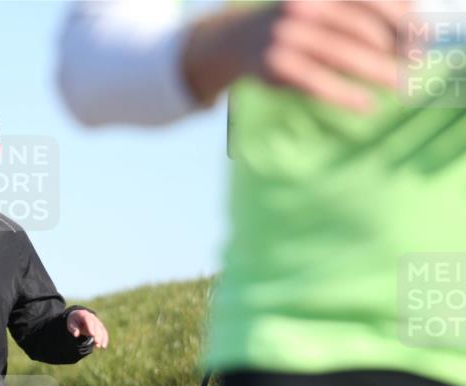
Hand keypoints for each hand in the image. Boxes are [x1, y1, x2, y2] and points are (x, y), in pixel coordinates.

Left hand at [66, 309, 108, 348]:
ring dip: (102, 338)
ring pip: (101, 329)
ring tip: (99, 346)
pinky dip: (104, 339)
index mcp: (84, 315)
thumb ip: (73, 328)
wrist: (79, 316)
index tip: (92, 335)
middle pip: (96, 326)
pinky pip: (104, 332)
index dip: (91, 328)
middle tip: (97, 343)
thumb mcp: (71, 323)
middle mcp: (93, 317)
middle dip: (97, 335)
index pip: (89, 321)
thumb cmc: (74, 321)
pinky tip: (103, 346)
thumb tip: (76, 334)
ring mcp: (97, 322)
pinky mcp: (100, 327)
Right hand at [184, 0, 410, 111]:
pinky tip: (365, 104)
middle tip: (412, 65)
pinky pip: (318, 82)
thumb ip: (355, 9)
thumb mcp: (320, 4)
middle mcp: (303, 7)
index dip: (398, 18)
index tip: (419, 36)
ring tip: (397, 84)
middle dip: (391, 48)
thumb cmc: (293, 23)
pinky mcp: (275, 65)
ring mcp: (286, 35)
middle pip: (359, 28)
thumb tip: (411, 18)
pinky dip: (346, 95)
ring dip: (376, 71)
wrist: (236, 39)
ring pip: (342, 55)